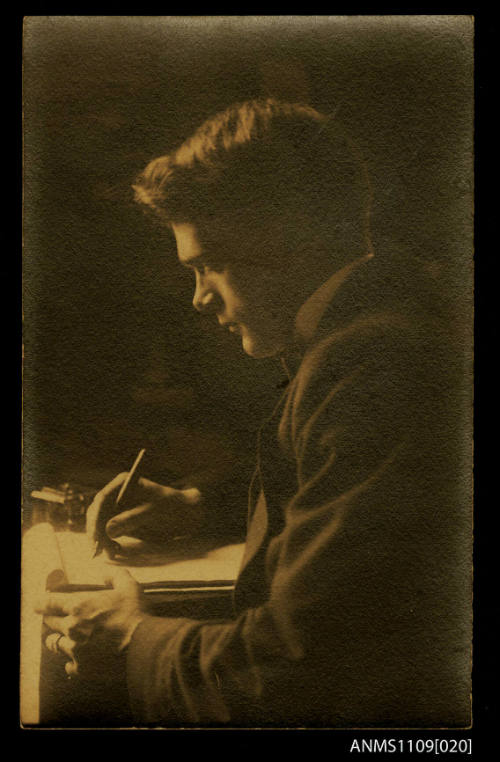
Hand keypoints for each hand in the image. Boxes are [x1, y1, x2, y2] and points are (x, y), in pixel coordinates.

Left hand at [36, 568, 144, 676]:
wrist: (144, 646)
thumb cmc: (136, 614)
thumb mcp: (129, 586)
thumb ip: (115, 575)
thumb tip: (105, 572)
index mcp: (79, 605)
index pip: (48, 602)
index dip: (41, 603)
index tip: (38, 604)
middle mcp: (72, 627)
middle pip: (50, 623)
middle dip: (52, 620)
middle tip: (57, 619)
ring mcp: (75, 649)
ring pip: (55, 645)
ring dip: (59, 640)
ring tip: (65, 640)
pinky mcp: (82, 667)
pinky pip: (68, 665)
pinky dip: (71, 662)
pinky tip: (77, 660)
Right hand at [86, 474, 203, 548]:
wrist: (183, 514)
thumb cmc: (172, 506)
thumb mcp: (154, 511)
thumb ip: (132, 519)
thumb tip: (108, 529)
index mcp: (124, 482)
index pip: (102, 499)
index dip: (96, 517)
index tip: (96, 535)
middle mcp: (116, 493)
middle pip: (96, 512)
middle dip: (96, 531)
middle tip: (99, 548)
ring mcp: (116, 507)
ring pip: (99, 524)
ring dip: (101, 540)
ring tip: (112, 552)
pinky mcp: (119, 520)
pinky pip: (106, 532)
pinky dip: (107, 542)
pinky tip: (115, 550)